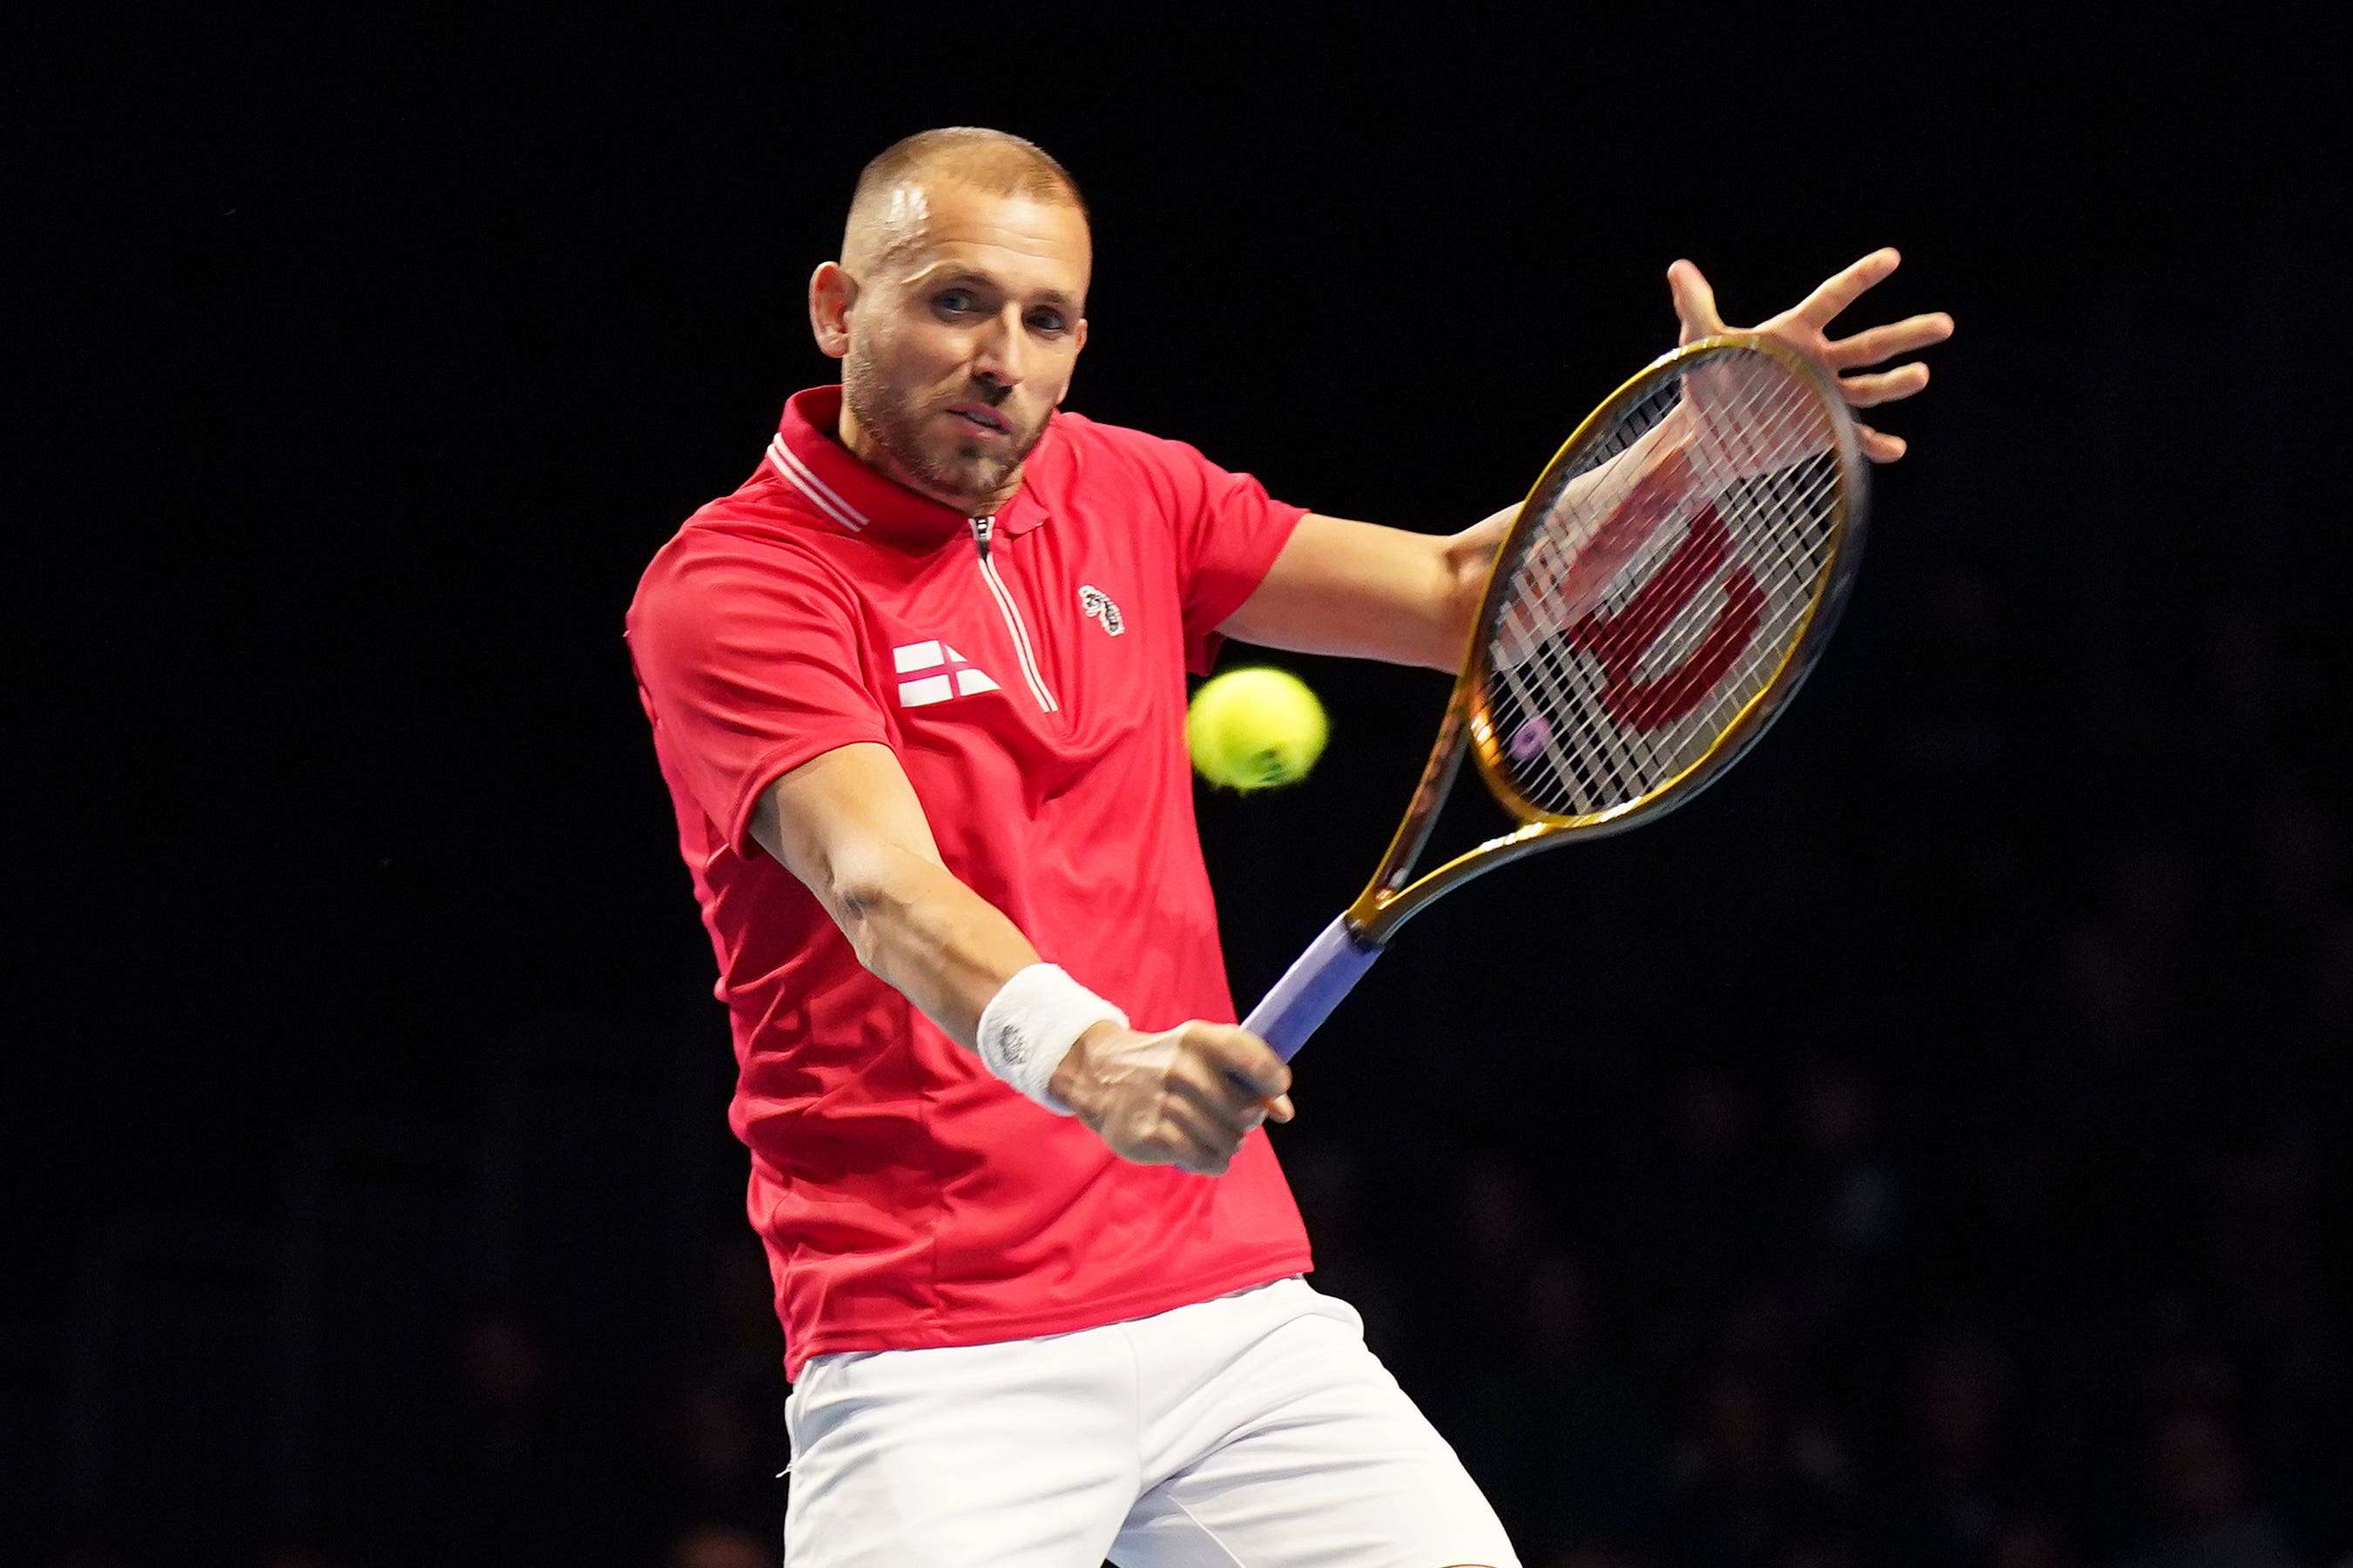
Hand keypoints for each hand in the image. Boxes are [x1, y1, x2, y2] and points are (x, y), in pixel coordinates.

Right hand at [1050, 1019, 1294, 1175]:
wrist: (1102, 1077)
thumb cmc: (1170, 1065)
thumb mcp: (1205, 1054)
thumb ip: (1250, 1076)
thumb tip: (1284, 1112)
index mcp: (1199, 1039)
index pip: (1251, 1056)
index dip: (1272, 1079)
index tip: (1274, 1089)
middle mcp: (1181, 1068)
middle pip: (1247, 1112)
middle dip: (1248, 1120)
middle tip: (1231, 1115)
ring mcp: (1165, 1104)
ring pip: (1230, 1142)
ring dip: (1229, 1143)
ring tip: (1211, 1131)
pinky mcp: (1151, 1136)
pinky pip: (1207, 1160)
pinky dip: (1213, 1160)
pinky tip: (1200, 1148)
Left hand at [1668, 248, 1952, 463]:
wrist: (1709, 434)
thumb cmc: (1707, 381)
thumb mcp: (1700, 344)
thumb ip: (1695, 307)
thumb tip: (1678, 268)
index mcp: (1795, 333)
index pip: (1833, 299)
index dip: (1860, 279)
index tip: (1892, 258)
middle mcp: (1820, 361)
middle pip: (1870, 345)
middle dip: (1907, 335)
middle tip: (1945, 325)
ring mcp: (1827, 396)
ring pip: (1871, 388)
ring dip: (1897, 384)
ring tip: (1921, 375)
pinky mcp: (1826, 430)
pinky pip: (1858, 438)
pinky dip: (1877, 444)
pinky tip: (1896, 449)